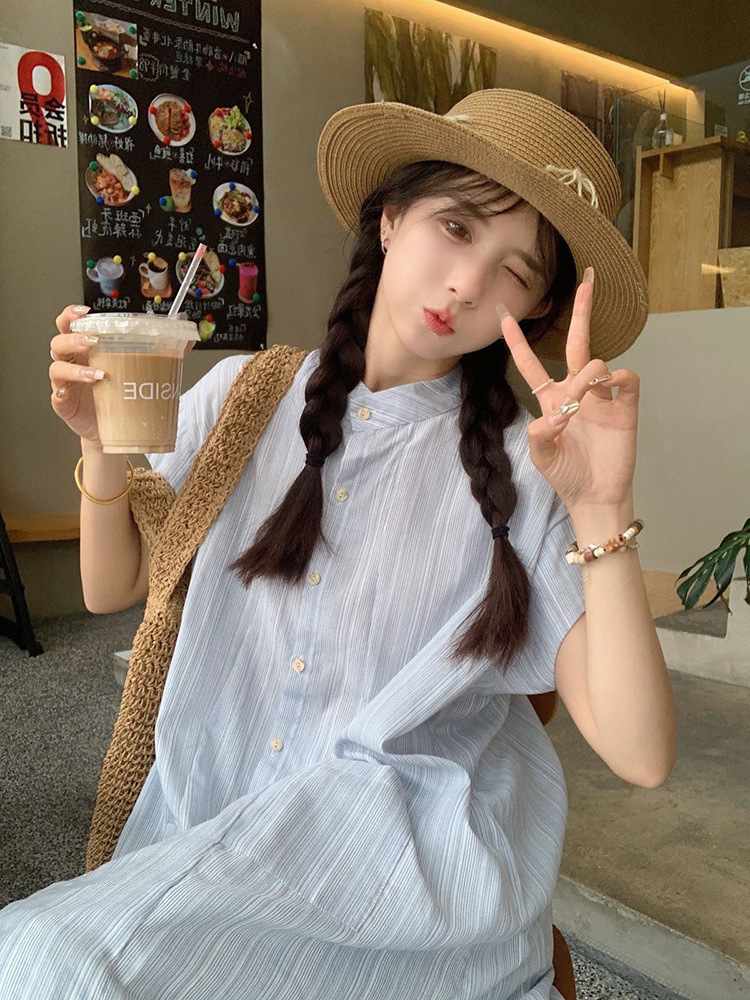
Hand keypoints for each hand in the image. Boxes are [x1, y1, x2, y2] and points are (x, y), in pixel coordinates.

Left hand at [496, 267, 638, 509]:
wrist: (595, 497)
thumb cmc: (567, 476)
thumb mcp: (542, 457)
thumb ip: (540, 436)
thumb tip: (554, 415)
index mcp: (551, 401)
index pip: (531, 364)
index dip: (517, 341)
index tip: (504, 314)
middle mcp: (576, 393)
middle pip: (576, 343)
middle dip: (581, 311)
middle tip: (588, 279)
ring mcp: (602, 399)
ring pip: (597, 362)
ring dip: (587, 374)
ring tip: (582, 401)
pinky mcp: (624, 408)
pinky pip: (626, 379)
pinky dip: (617, 377)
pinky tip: (607, 390)